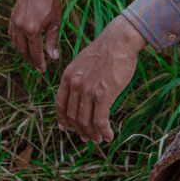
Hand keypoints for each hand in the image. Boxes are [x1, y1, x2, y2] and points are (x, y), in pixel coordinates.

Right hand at [8, 0, 62, 72]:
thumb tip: (53, 58)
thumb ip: (52, 41)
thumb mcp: (55, 22)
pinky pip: (11, 34)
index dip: (39, 63)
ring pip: (15, 44)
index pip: (35, 53)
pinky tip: (23, 43)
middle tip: (38, 65)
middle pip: (23, 51)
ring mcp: (14, 22)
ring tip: (31, 56)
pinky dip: (16, 42)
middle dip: (30, 60)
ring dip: (23, 52)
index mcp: (32, 30)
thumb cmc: (51, 2)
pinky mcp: (12, 17)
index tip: (43, 71)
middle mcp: (21, 28)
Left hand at [55, 15, 145, 142]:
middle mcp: (75, 85)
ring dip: (92, 134)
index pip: (60, 104)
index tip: (66, 128)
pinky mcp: (103, 95)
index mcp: (68, 76)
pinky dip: (103, 131)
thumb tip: (81, 94)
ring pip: (85, 122)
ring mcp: (88, 90)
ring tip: (99, 139)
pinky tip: (109, 135)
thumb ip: (79, 78)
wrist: (119, 41)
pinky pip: (100, 121)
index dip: (62, 119)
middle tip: (88, 138)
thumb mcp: (84, 62)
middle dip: (80, 131)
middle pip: (72, 116)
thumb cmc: (106, 50)